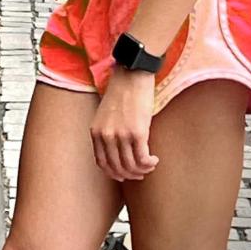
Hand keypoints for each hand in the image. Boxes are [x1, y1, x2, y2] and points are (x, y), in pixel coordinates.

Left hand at [90, 67, 158, 181]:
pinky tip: (154, 160)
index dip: (114, 173)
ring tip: (149, 165)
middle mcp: (106, 136)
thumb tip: (117, 153)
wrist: (131, 75)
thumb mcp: (105, 115)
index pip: (102, 163)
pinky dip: (149, 164)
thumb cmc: (120, 93)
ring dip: (142, 170)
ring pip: (131, 166)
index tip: (124, 174)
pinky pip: (143, 159)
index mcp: (96, 132)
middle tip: (140, 173)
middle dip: (130, 174)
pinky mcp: (138, 132)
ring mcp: (121, 135)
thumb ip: (107, 133)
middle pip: (117, 168)